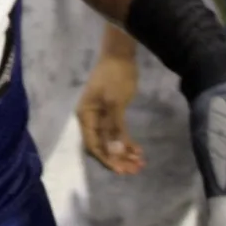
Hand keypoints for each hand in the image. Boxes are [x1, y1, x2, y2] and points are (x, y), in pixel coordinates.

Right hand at [77, 34, 143, 174]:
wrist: (120, 55)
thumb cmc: (115, 77)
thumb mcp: (115, 103)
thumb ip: (114, 128)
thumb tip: (115, 152)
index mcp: (86, 116)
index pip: (94, 145)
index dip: (107, 159)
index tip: (121, 170)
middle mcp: (90, 119)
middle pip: (102, 146)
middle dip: (117, 159)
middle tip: (134, 169)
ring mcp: (101, 117)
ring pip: (111, 142)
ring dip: (124, 153)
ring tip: (140, 163)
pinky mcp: (112, 114)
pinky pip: (118, 133)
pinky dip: (127, 142)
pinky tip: (138, 151)